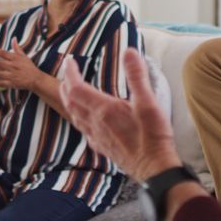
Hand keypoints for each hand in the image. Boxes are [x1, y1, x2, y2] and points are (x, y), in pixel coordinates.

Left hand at [0, 38, 42, 90]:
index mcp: (15, 58)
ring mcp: (12, 75)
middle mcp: (12, 66)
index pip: (2, 53)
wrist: (36, 79)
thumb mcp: (24, 56)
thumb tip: (14, 38)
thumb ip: (17, 48)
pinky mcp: (12, 83)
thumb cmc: (29, 67)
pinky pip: (1, 83)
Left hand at [60, 49, 181, 181]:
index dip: (70, 73)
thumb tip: (128, 52)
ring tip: (72, 91)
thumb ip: (137, 76)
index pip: (76, 88)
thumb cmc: (152, 136)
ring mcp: (97, 137)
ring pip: (74, 116)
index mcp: (104, 110)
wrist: (154, 168)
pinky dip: (78, 118)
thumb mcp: (148, 102)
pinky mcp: (102, 147)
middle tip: (68, 73)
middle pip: (70, 102)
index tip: (69, 61)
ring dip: (69, 101)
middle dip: (66, 85)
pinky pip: (83, 130)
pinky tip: (85, 119)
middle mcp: (95, 124)